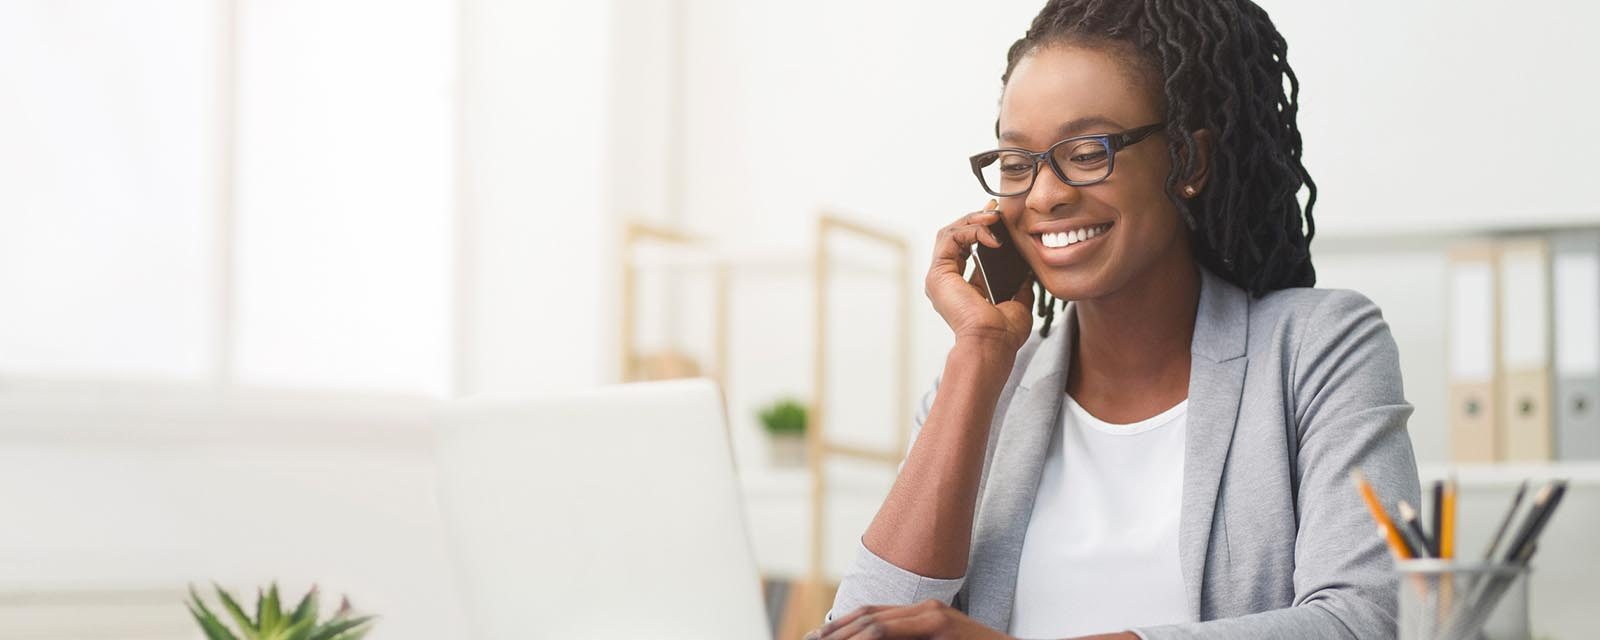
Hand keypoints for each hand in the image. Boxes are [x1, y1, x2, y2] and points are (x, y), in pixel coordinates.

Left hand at [805, 600, 1013, 639]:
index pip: (872, 614)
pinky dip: (869, 638)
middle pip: (868, 615)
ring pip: (875, 622)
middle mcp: (926, 609)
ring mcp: (934, 616)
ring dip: (845, 636)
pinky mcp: (942, 626)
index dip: (841, 626)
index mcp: (923, 613)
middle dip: (835, 632)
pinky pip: (891, 632)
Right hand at [925, 201, 1035, 353]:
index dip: (981, 229)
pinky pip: (950, 238)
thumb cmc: (1003, 333)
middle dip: (976, 218)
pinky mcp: (938, 274)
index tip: (999, 218)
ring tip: (994, 217)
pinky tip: (991, 234)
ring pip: (949, 232)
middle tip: (996, 210)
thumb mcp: (1017, 302)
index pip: (966, 247)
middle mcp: (946, 281)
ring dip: (972, 220)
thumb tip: (1028, 271)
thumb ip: (1019, 285)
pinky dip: (971, 230)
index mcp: (960, 287)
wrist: (992, 344)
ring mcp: (939, 277)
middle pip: (955, 236)